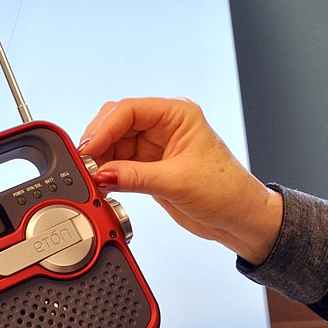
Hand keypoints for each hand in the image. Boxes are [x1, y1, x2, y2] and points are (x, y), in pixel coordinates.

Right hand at [80, 97, 282, 264]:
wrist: (239, 218)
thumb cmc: (226, 191)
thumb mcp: (177, 182)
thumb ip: (135, 176)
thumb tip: (101, 174)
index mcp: (178, 114)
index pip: (129, 110)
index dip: (104, 128)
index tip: (89, 150)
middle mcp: (165, 125)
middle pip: (116, 124)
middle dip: (99, 143)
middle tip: (87, 166)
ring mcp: (157, 146)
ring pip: (114, 144)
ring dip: (102, 160)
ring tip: (94, 178)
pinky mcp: (151, 167)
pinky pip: (120, 164)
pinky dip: (109, 174)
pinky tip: (103, 185)